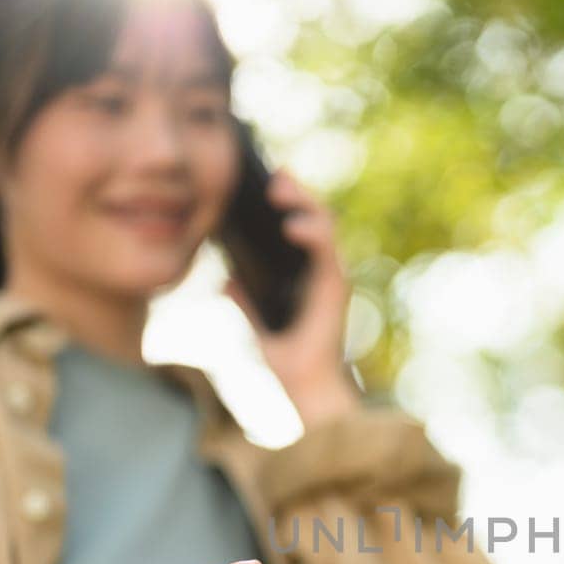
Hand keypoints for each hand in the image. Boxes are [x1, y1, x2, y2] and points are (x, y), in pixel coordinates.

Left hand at [223, 168, 361, 427]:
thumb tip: (227, 278)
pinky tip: (291, 225)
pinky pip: (327, 249)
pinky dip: (312, 232)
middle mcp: (323, 272)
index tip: (267, 180)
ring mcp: (332, 276)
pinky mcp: (336, 286)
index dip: (289, 200)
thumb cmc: (288, 363)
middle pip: (314, 216)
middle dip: (296, 191)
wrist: (305, 388)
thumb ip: (245, 301)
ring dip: (304, 201)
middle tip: (273, 174)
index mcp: (308, 277)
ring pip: (325, 223)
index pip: (302, 227)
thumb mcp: (257, 324)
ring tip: (280, 188)